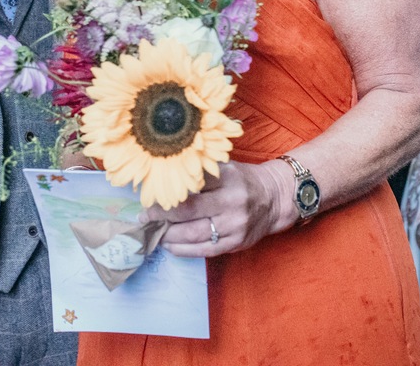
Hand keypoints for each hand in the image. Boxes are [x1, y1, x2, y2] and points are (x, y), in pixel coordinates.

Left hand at [139, 160, 293, 257]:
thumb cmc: (242, 180)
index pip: (191, 185)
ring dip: (169, 235)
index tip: (148, 196)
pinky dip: (183, 250)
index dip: (166, 192)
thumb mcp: (225, 168)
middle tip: (144, 217)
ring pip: (194, 234)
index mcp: (227, 177)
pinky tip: (170, 245)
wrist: (274, 198)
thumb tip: (163, 182)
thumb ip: (200, 174)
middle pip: (189, 211)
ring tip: (154, 232)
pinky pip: (205, 250)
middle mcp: (232, 201)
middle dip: (161, 215)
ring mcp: (235, 225)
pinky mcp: (237, 243)